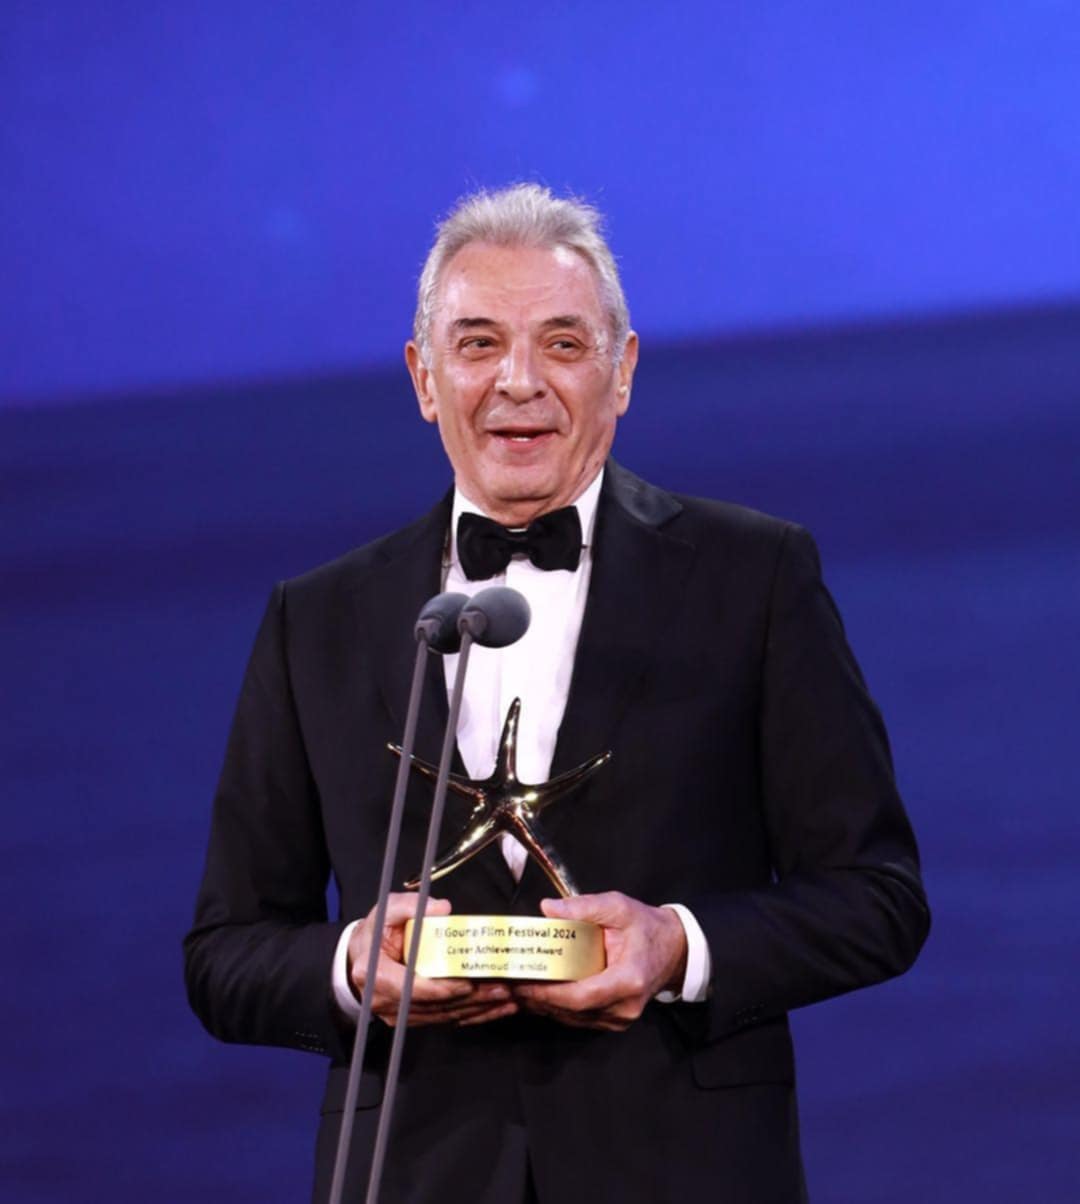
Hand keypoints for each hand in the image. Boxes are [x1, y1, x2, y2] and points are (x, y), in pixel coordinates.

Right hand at [347, 893, 516, 1026]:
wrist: (359, 957)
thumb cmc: (375, 933)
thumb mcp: (386, 909)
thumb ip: (411, 906)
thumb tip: (442, 909)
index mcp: (376, 973)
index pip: (413, 988)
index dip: (443, 988)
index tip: (469, 982)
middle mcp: (385, 1000)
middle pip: (435, 1006)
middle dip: (472, 1000)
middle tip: (503, 989)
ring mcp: (398, 1014)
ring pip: (442, 1016)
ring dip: (477, 1010)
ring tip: (506, 999)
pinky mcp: (411, 1018)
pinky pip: (443, 1019)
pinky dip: (470, 1015)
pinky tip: (493, 1009)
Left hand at [512, 892, 687, 1030]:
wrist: (674, 949)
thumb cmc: (646, 927)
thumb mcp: (619, 907)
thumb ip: (584, 907)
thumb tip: (547, 908)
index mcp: (628, 980)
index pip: (581, 996)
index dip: (549, 994)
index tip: (523, 985)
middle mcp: (625, 1006)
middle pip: (572, 1011)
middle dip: (538, 1000)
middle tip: (508, 986)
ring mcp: (621, 1018)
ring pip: (573, 1019)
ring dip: (544, 1006)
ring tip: (516, 990)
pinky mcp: (615, 1021)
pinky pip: (580, 1019)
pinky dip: (558, 1008)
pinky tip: (538, 995)